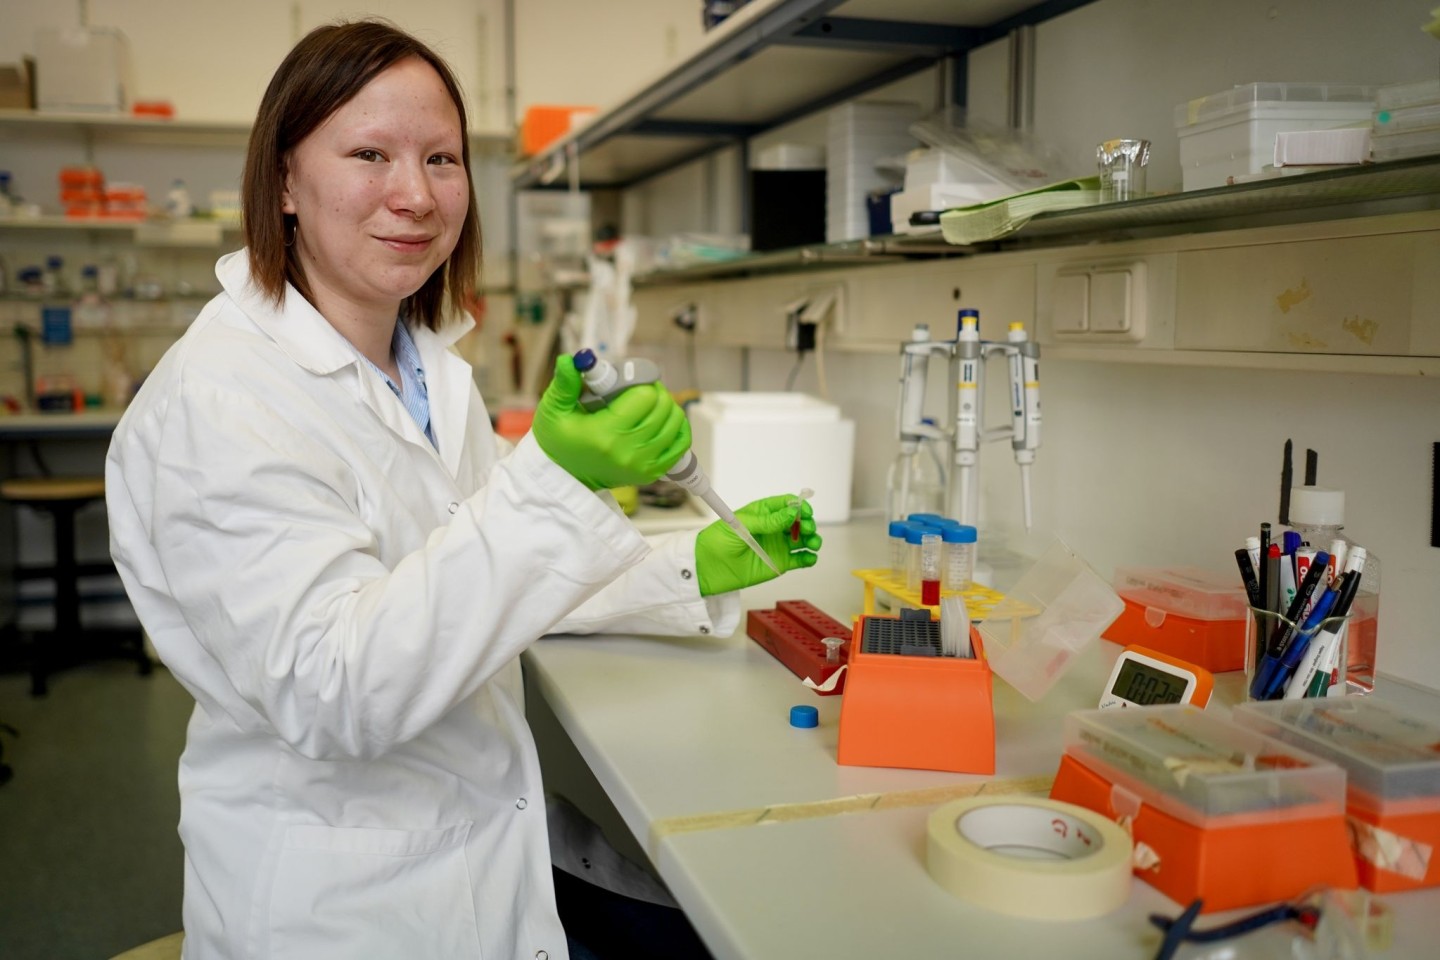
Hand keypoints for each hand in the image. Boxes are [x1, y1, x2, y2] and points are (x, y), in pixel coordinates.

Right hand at [532, 355, 690, 489]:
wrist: (565, 477)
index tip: (631, 381)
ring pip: (675, 423)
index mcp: (605, 433)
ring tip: (649, 405)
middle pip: (663, 408)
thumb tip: (572, 359)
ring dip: (666, 407)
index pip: (644, 397)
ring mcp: (642, 464)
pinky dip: (676, 428)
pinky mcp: (651, 473)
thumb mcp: (554, 410)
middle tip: (640, 390)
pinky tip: (661, 421)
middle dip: (654, 392)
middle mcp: (628, 451)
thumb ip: (565, 383)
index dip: (641, 382)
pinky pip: (680, 445)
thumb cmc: (559, 441)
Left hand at [696, 493, 821, 596]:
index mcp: (763, 512)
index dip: (799, 506)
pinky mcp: (780, 563)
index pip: (787, 503)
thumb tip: (792, 513)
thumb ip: (768, 521)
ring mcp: (778, 545)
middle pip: (799, 521)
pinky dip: (809, 557)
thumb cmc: (719, 540)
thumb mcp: (742, 525)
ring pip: (804, 539)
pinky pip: (800, 559)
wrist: (708, 568)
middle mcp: (774, 527)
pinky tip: (810, 557)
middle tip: (807, 529)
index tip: (805, 511)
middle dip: (807, 522)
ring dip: (813, 539)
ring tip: (813, 543)